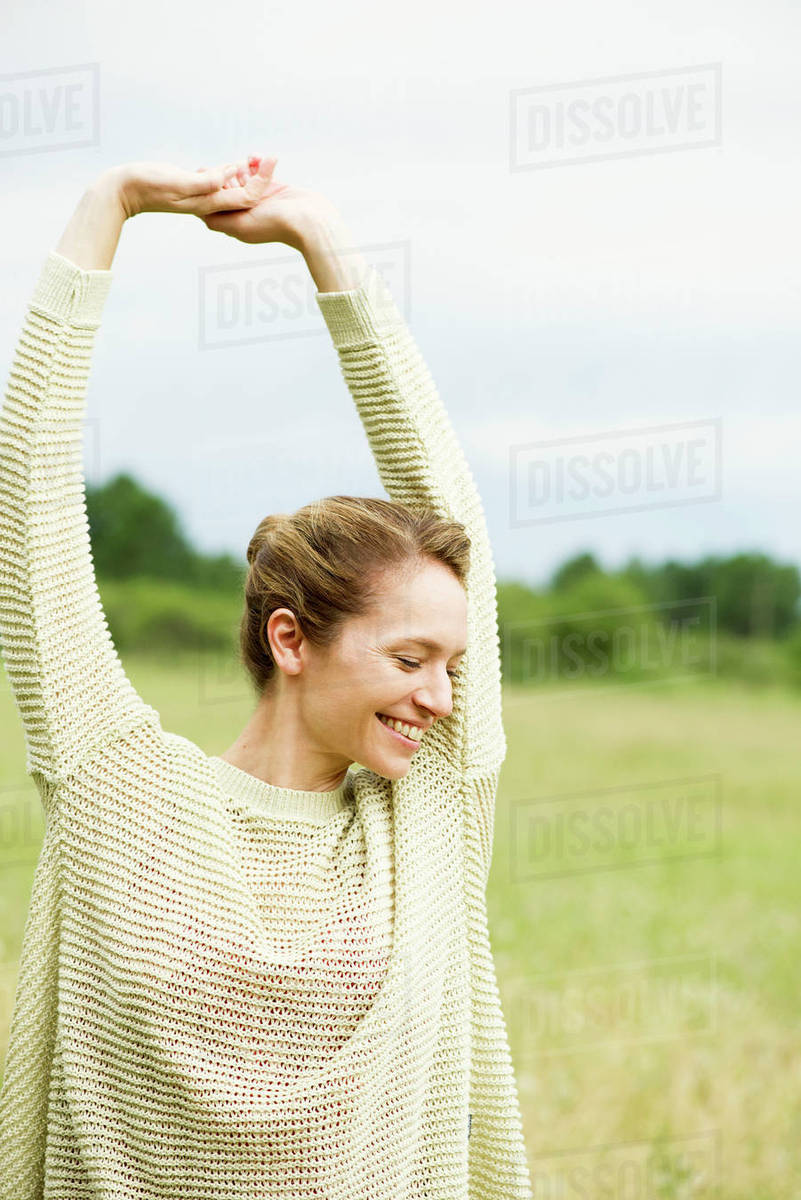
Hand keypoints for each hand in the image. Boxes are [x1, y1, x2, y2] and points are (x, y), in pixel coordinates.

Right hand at [109, 155, 279, 219]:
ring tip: (259, 157)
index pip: (246, 197)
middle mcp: (209, 203)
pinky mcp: (193, 187)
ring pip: (233, 188)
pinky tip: (237, 163)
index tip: (271, 160)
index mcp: (209, 203)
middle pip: (245, 194)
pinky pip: (219, 182)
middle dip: (260, 177)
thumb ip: (203, 182)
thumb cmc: (147, 185)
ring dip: (248, 174)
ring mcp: (201, 196)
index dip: (263, 181)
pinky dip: (231, 172)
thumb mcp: (177, 181)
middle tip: (270, 157)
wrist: (124, 191)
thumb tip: (229, 178)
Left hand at [199, 155, 340, 248]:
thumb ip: (219, 219)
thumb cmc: (277, 224)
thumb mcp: (241, 224)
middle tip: (226, 164)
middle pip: (226, 189)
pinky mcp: (273, 188)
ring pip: (242, 177)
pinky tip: (260, 157)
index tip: (206, 174)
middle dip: (226, 173)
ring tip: (249, 160)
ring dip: (243, 165)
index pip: (214, 203)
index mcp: (236, 223)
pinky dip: (258, 163)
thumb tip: (197, 212)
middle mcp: (246, 212)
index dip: (209, 188)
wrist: (311, 219)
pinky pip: (259, 172)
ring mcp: (260, 200)